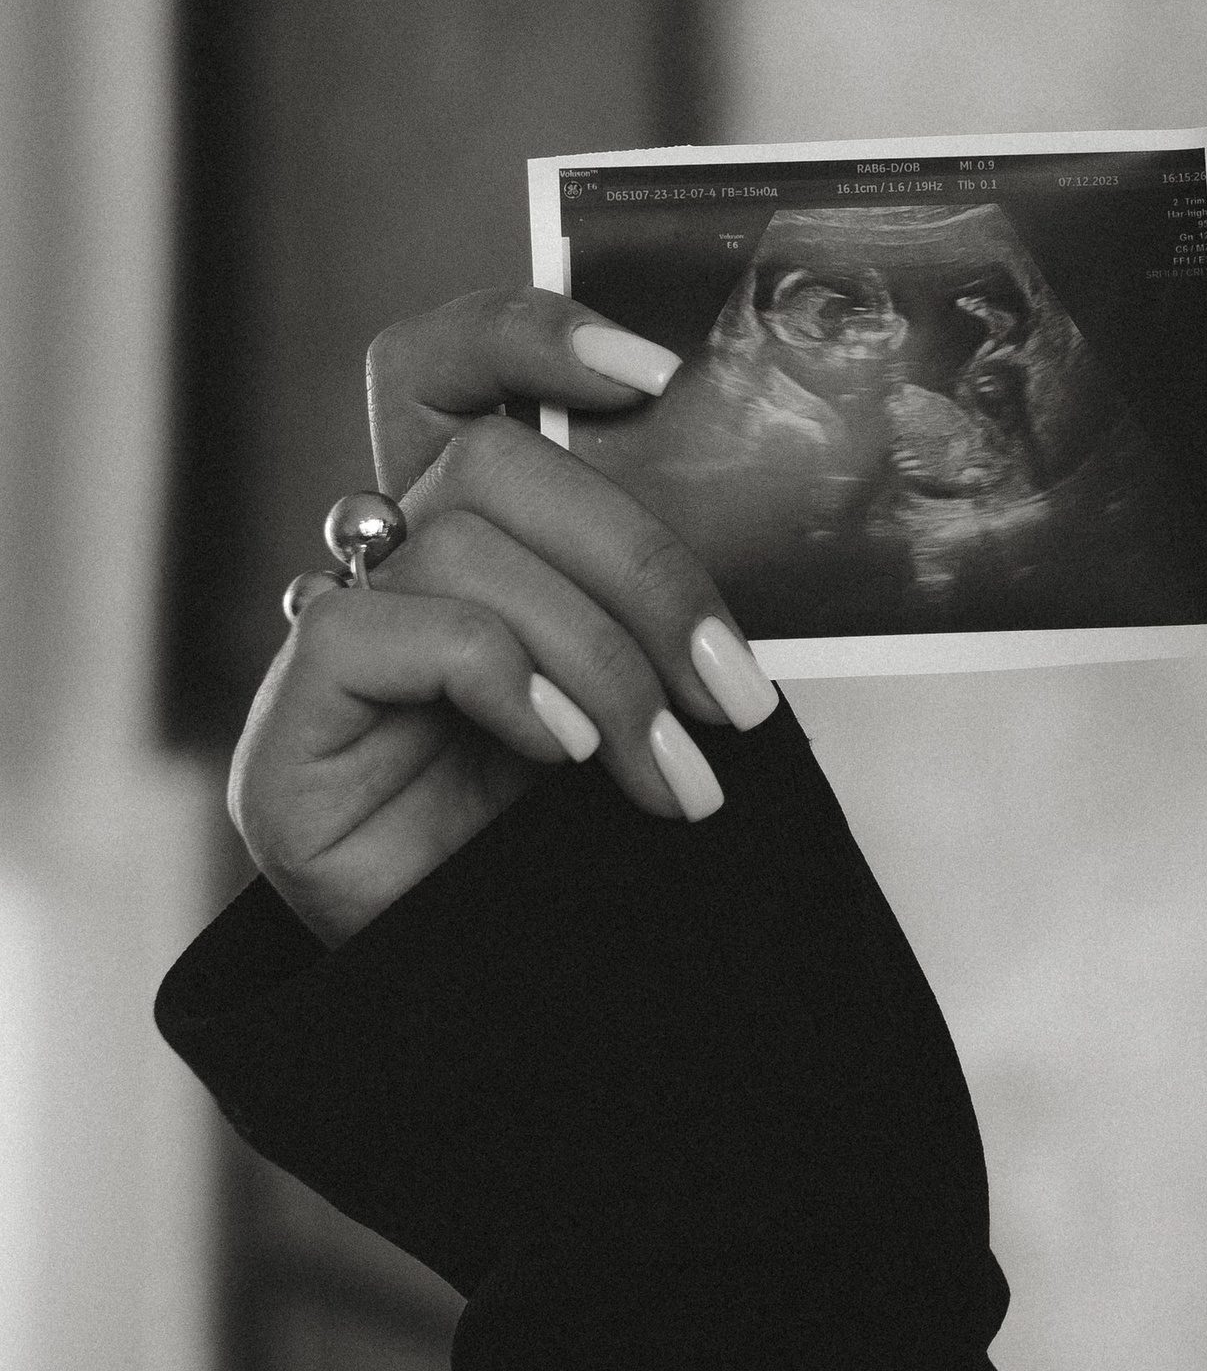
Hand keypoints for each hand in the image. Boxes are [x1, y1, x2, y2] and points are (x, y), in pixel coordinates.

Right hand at [230, 289, 779, 950]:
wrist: (555, 1037)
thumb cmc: (617, 858)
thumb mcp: (666, 698)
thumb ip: (660, 598)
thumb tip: (754, 496)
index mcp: (482, 541)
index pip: (451, 370)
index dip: (532, 333)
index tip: (659, 370)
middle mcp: (394, 573)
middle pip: (489, 458)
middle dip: (642, 565)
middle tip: (733, 693)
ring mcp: (334, 650)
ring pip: (462, 546)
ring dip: (605, 663)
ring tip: (679, 783)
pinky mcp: (289, 734)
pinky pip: (381, 629)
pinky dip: (500, 677)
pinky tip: (564, 758)